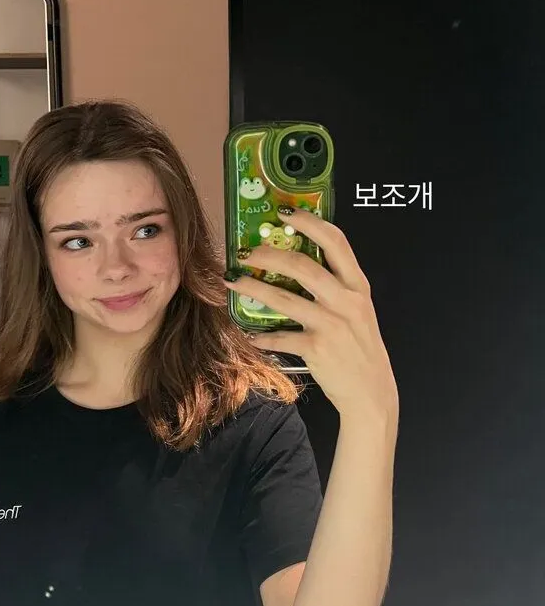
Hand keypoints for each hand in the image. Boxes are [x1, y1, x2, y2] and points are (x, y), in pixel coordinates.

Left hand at [224, 206, 398, 430]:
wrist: (372, 393)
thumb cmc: (361, 349)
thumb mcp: (357, 311)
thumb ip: (336, 288)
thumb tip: (298, 266)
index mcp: (357, 286)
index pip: (336, 242)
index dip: (310, 222)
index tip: (286, 213)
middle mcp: (346, 300)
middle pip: (302, 265)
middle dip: (268, 255)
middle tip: (246, 252)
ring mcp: (331, 324)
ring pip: (284, 298)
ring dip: (253, 288)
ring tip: (233, 281)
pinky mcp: (316, 348)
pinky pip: (281, 336)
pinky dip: (262, 335)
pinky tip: (249, 334)